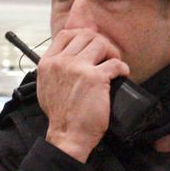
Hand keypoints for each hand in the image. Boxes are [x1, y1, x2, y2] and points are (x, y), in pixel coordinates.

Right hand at [38, 28, 129, 161]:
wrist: (67, 136)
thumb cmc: (60, 116)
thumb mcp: (46, 87)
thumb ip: (55, 69)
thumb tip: (68, 56)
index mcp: (48, 63)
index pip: (66, 34)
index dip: (82, 35)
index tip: (91, 45)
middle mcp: (61, 63)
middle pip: (86, 35)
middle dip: (100, 43)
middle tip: (107, 56)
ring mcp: (78, 69)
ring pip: (100, 43)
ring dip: (111, 52)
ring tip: (113, 65)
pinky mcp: (95, 79)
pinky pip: (115, 63)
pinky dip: (122, 68)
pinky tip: (122, 75)